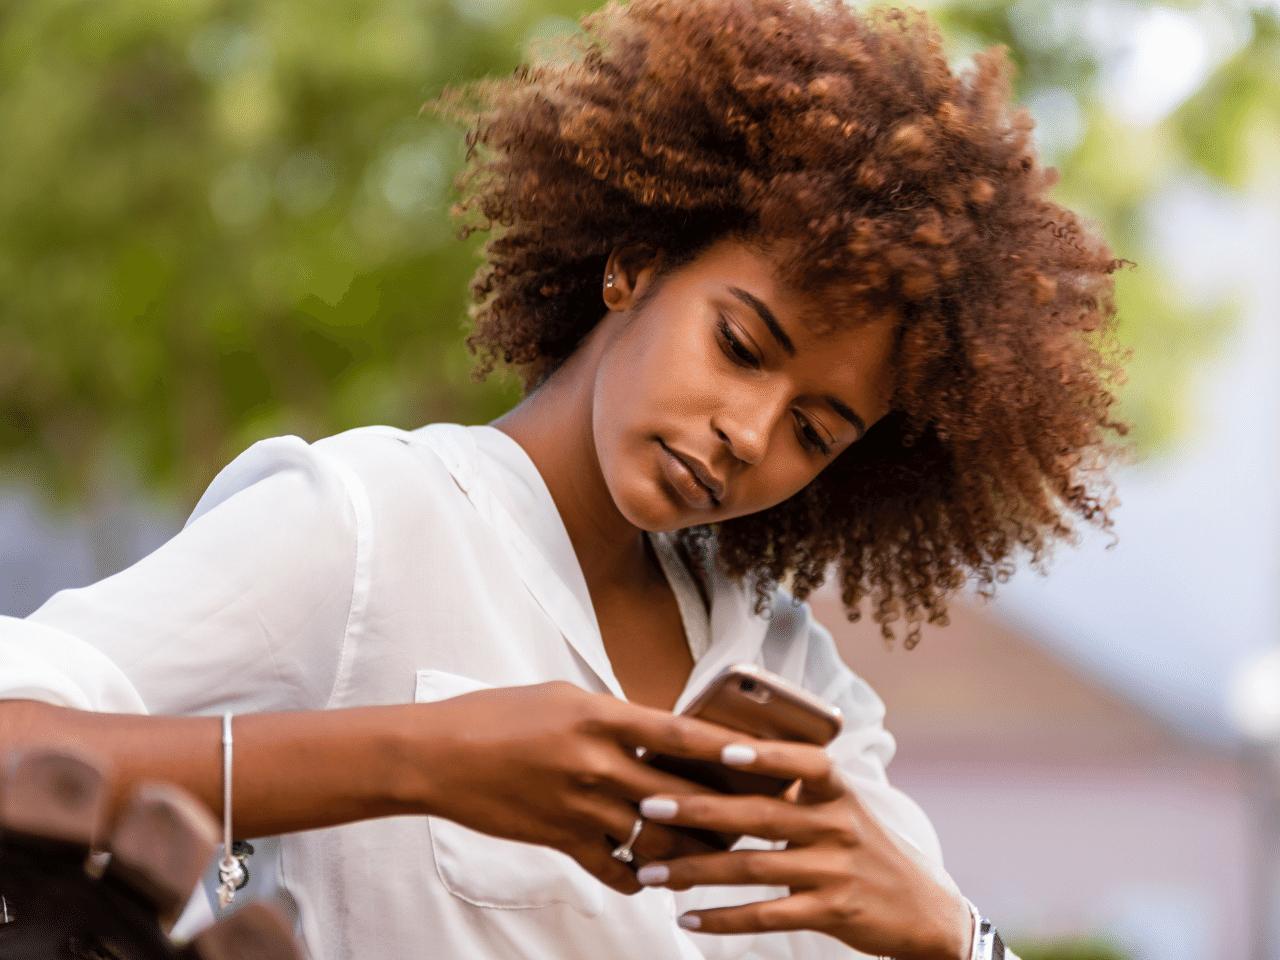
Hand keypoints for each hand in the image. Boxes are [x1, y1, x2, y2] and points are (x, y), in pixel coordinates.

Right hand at [404, 681, 777, 894]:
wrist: (437, 756)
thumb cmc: (498, 715)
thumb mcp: (562, 697)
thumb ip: (612, 714)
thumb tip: (655, 728)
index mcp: (600, 717)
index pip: (680, 734)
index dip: (727, 747)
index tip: (764, 756)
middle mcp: (596, 763)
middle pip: (679, 794)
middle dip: (723, 808)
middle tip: (759, 815)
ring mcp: (579, 806)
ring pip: (655, 838)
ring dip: (689, 849)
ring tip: (717, 852)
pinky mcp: (560, 840)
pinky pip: (614, 868)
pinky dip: (637, 876)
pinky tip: (651, 877)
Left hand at [632, 743, 972, 959]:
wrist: (923, 909)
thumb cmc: (864, 848)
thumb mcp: (842, 809)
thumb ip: (796, 789)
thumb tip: (725, 759)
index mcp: (838, 792)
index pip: (804, 762)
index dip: (765, 754)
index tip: (721, 747)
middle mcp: (837, 826)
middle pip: (759, 815)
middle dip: (699, 810)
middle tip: (650, 804)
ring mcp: (834, 871)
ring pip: (753, 869)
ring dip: (695, 871)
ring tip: (651, 871)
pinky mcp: (831, 912)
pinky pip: (767, 915)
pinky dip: (723, 918)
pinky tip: (688, 919)